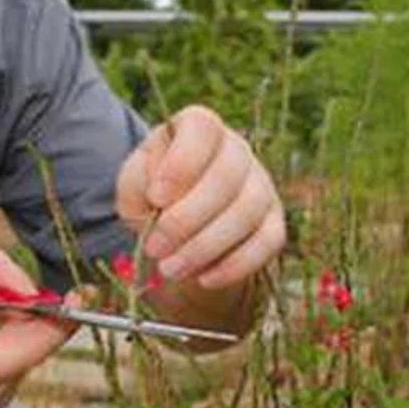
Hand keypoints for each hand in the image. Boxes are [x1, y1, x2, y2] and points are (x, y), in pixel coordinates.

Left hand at [116, 104, 286, 290]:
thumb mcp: (134, 186)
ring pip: (247, 211)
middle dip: (187, 219)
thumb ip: (139, 185)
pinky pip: (268, 241)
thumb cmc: (153, 198)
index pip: (202, 128)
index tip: (156, 198)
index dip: (181, 163)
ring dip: (206, 246)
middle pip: (227, 175)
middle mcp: (237, 150)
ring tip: (171, 269)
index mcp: (198, 128)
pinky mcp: (274, 220)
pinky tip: (204, 278)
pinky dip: (235, 265)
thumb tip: (163, 199)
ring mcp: (261, 184)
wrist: (178, 231)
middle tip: (155, 248)